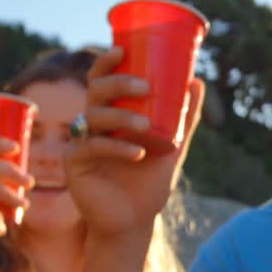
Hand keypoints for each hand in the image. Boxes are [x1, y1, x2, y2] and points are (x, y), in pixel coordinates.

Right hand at [64, 47, 204, 236]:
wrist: (134, 222)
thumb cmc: (148, 184)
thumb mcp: (171, 147)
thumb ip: (183, 118)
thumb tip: (197, 82)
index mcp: (110, 115)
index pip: (101, 80)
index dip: (106, 62)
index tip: (122, 50)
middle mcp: (91, 125)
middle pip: (95, 92)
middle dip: (118, 83)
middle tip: (145, 86)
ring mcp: (79, 143)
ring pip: (93, 117)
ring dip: (122, 117)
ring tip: (147, 127)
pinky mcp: (74, 165)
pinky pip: (91, 147)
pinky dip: (116, 147)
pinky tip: (138, 153)